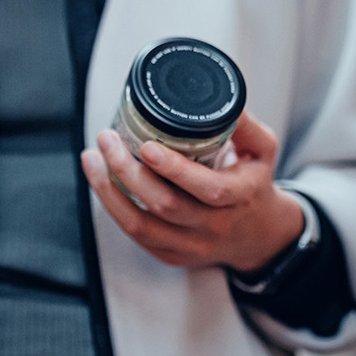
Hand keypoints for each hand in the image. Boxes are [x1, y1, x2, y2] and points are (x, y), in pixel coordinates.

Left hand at [80, 111, 303, 271]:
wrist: (258, 235)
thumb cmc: (253, 185)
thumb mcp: (263, 151)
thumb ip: (245, 125)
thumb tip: (222, 100)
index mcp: (240, 196)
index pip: (208, 188)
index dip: (175, 169)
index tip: (147, 145)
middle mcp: (214, 226)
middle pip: (165, 205)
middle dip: (128, 170)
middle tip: (107, 140)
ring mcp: (192, 245)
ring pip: (141, 225)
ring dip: (109, 190)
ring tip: (92, 158)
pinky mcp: (172, 255)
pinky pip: (136, 235)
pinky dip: (113, 207)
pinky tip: (100, 182)